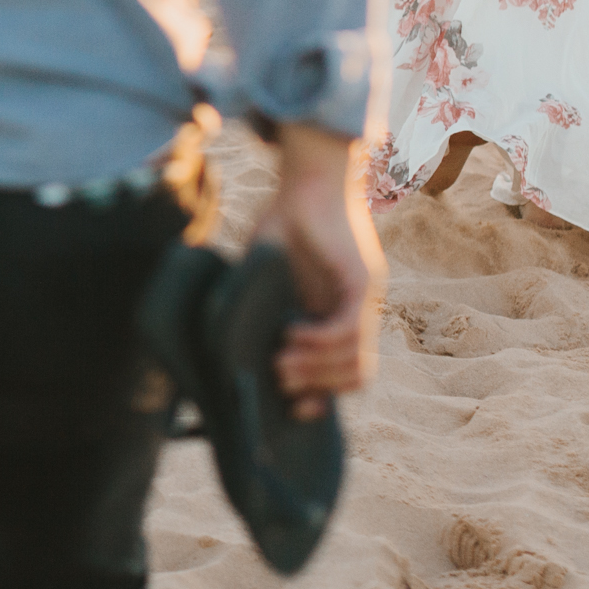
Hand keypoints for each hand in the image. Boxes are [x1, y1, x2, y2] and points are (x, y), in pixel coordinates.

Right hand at [252, 123, 385, 419]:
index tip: (293, 409)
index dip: (322, 397)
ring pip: (356, 361)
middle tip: (278, 381)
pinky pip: (349, 329)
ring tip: (281, 362)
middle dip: (316, 388)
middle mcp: (358, 312)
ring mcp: (365, 299)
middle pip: (355, 376)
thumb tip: (223, 344)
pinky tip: (291, 334)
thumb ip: (257, 308)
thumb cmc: (283, 221)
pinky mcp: (363, 282)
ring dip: (317, 370)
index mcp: (337, 314)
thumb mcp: (265, 277)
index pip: (345, 373)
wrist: (305, 178)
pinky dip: (320, 342)